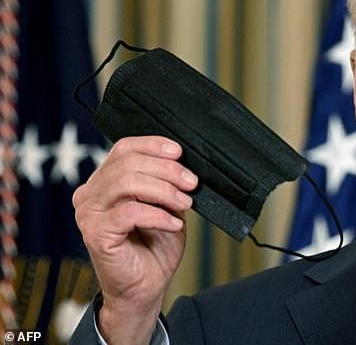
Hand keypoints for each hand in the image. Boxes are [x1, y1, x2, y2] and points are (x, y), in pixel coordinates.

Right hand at [73, 136, 197, 343]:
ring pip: (126, 183)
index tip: (179, 152)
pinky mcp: (95, 232)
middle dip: (166, 170)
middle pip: (127, 163)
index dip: (153, 145)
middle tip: (191, 182)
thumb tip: (182, 164)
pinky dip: (158, 215)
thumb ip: (166, 183)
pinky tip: (174, 223)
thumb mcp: (166, 205)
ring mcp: (89, 212)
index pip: (124, 148)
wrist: (145, 286)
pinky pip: (130, 212)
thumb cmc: (154, 246)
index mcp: (105, 181)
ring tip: (185, 202)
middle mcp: (91, 193)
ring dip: (163, 189)